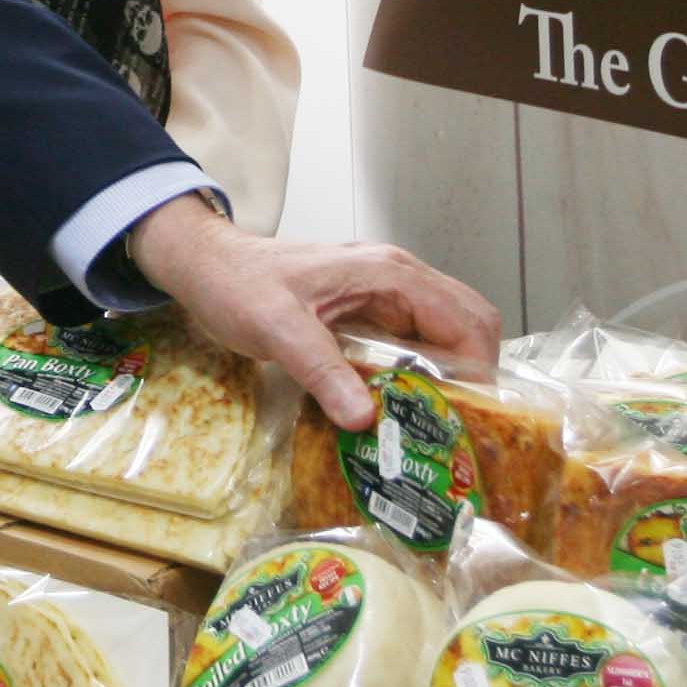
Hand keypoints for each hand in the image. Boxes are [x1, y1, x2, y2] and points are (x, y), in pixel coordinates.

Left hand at [119, 197, 500, 429]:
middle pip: (469, 320)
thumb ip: (322, 371)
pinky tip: (404, 402)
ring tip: (436, 420)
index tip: (471, 416)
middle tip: (457, 423)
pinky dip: (425, 366)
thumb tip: (367, 419)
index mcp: (388, 274)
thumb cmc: (238, 287)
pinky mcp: (370, 304)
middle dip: (475, 371)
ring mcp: (385, 288)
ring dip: (451, 370)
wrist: (207, 264)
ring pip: (446, 328)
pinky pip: (416, 334)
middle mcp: (398, 276)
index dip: (480, 368)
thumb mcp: (277, 330)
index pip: (465, 318)